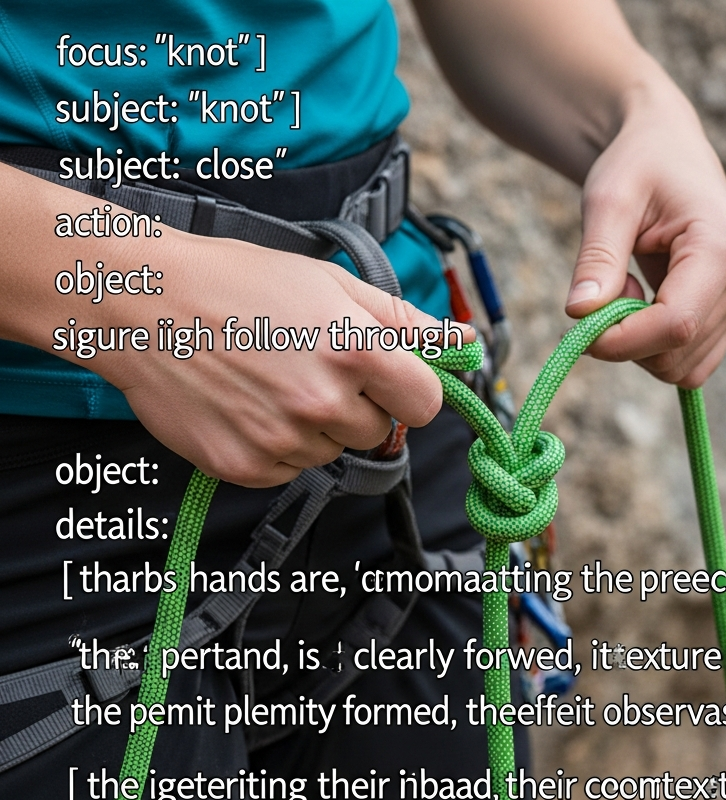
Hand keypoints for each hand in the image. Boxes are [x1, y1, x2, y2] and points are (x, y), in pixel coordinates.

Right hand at [0, 164, 450, 487]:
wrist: (142, 303)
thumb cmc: (239, 282)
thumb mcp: (329, 283)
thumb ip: (403, 320)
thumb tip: (461, 341)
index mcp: (358, 352)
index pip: (425, 404)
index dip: (409, 392)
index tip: (386, 382)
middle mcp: (325, 402)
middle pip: (377, 432)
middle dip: (355, 407)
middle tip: (309, 368)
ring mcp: (284, 440)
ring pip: (330, 451)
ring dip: (313, 427)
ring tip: (268, 381)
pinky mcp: (246, 467)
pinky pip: (287, 469)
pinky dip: (275, 446)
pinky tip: (245, 405)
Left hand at [565, 77, 725, 387]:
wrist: (666, 149)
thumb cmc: (638, 165)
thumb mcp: (609, 200)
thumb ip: (597, 258)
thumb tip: (579, 313)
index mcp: (722, 245)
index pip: (676, 324)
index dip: (623, 340)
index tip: (580, 328)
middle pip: (677, 354)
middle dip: (627, 341)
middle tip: (608, 287)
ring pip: (682, 369)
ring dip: (640, 346)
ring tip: (628, 288)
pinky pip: (688, 364)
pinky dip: (654, 350)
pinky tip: (644, 305)